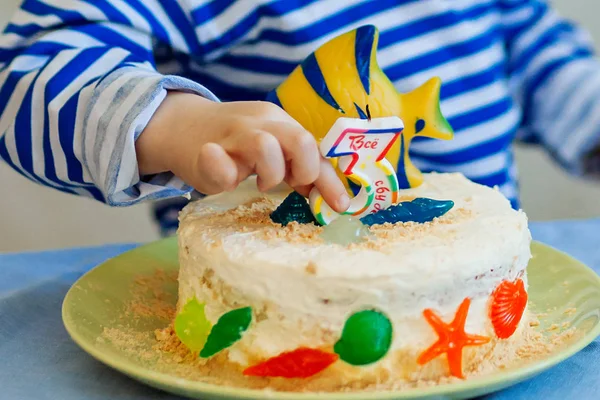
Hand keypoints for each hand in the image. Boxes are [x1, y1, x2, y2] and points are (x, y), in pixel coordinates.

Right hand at [136, 92, 349, 211]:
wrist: (180, 124)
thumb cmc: (233, 143)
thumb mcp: (270, 148)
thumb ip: (295, 168)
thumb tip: (327, 197)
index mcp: (281, 124)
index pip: (315, 150)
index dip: (330, 181)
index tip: (341, 207)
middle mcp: (261, 123)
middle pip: (300, 140)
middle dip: (304, 171)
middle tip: (290, 184)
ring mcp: (233, 135)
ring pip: (265, 146)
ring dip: (270, 173)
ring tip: (259, 183)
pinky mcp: (204, 151)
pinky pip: (217, 159)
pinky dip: (224, 172)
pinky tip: (227, 180)